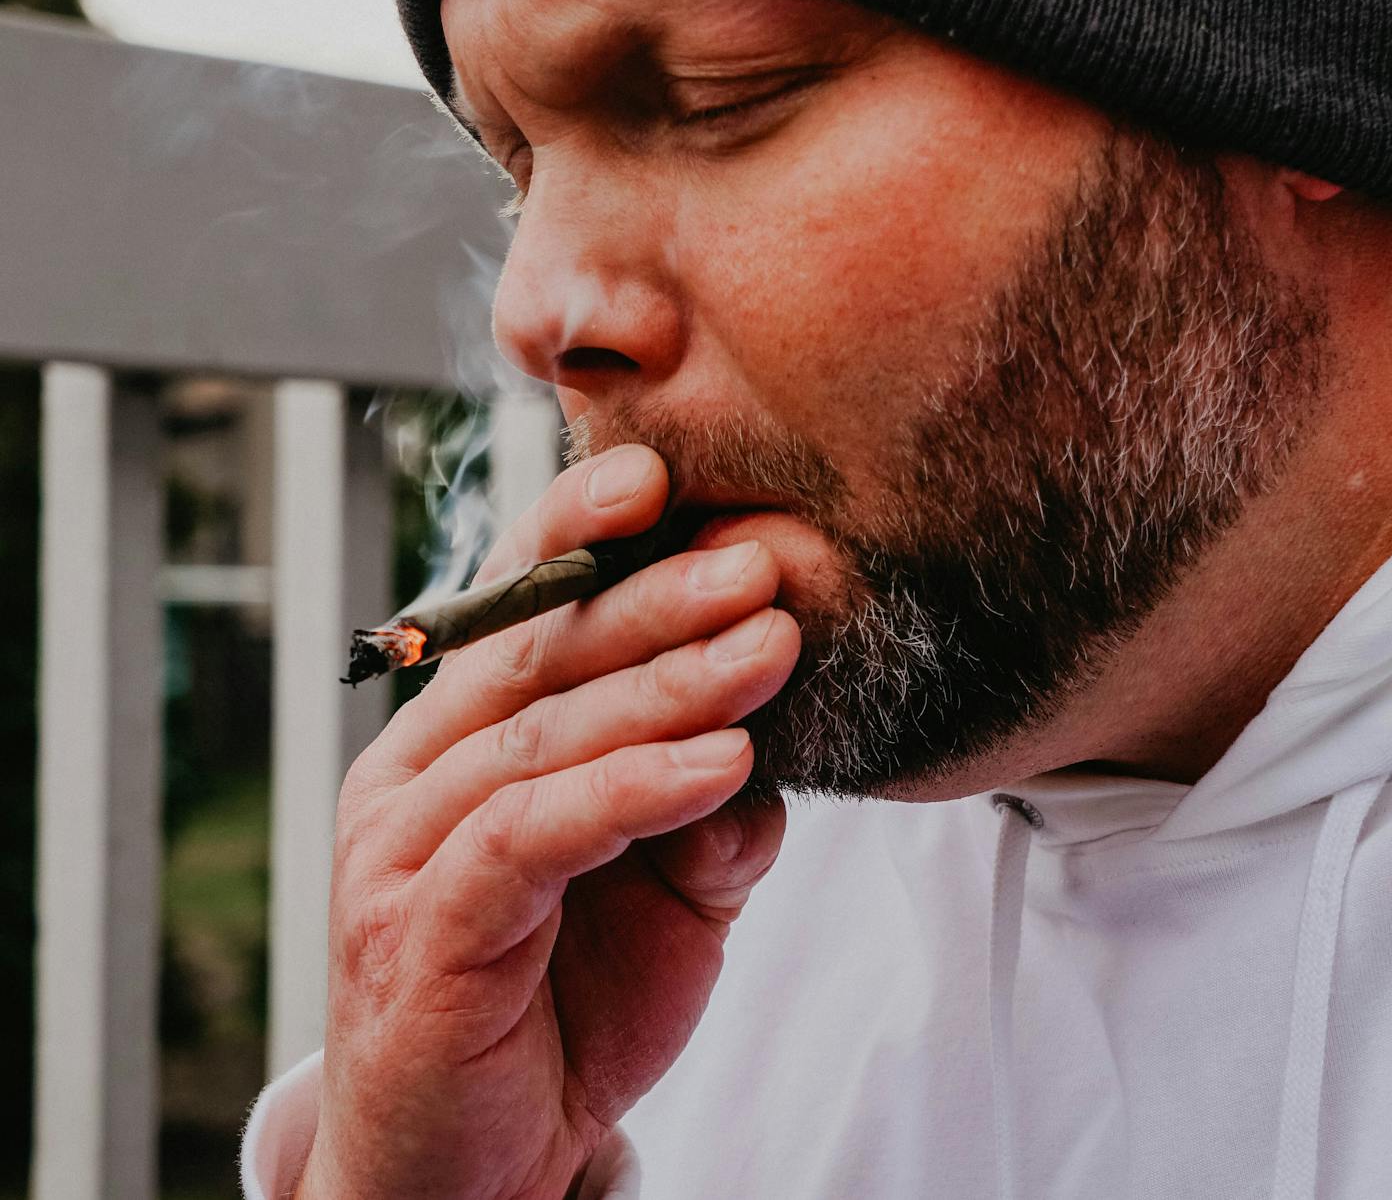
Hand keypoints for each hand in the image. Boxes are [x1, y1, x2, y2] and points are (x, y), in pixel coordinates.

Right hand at [298, 444, 799, 1199]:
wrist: (485, 1163)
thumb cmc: (568, 1004)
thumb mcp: (671, 887)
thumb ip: (711, 804)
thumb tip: (770, 740)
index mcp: (460, 738)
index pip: (514, 609)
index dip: (576, 534)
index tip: (664, 476)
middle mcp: (414, 774)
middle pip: (537, 654)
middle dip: (656, 599)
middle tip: (761, 564)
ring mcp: (404, 850)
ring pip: (543, 735)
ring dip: (667, 687)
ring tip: (771, 648)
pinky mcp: (420, 931)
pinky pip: (533, 836)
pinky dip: (631, 791)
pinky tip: (721, 764)